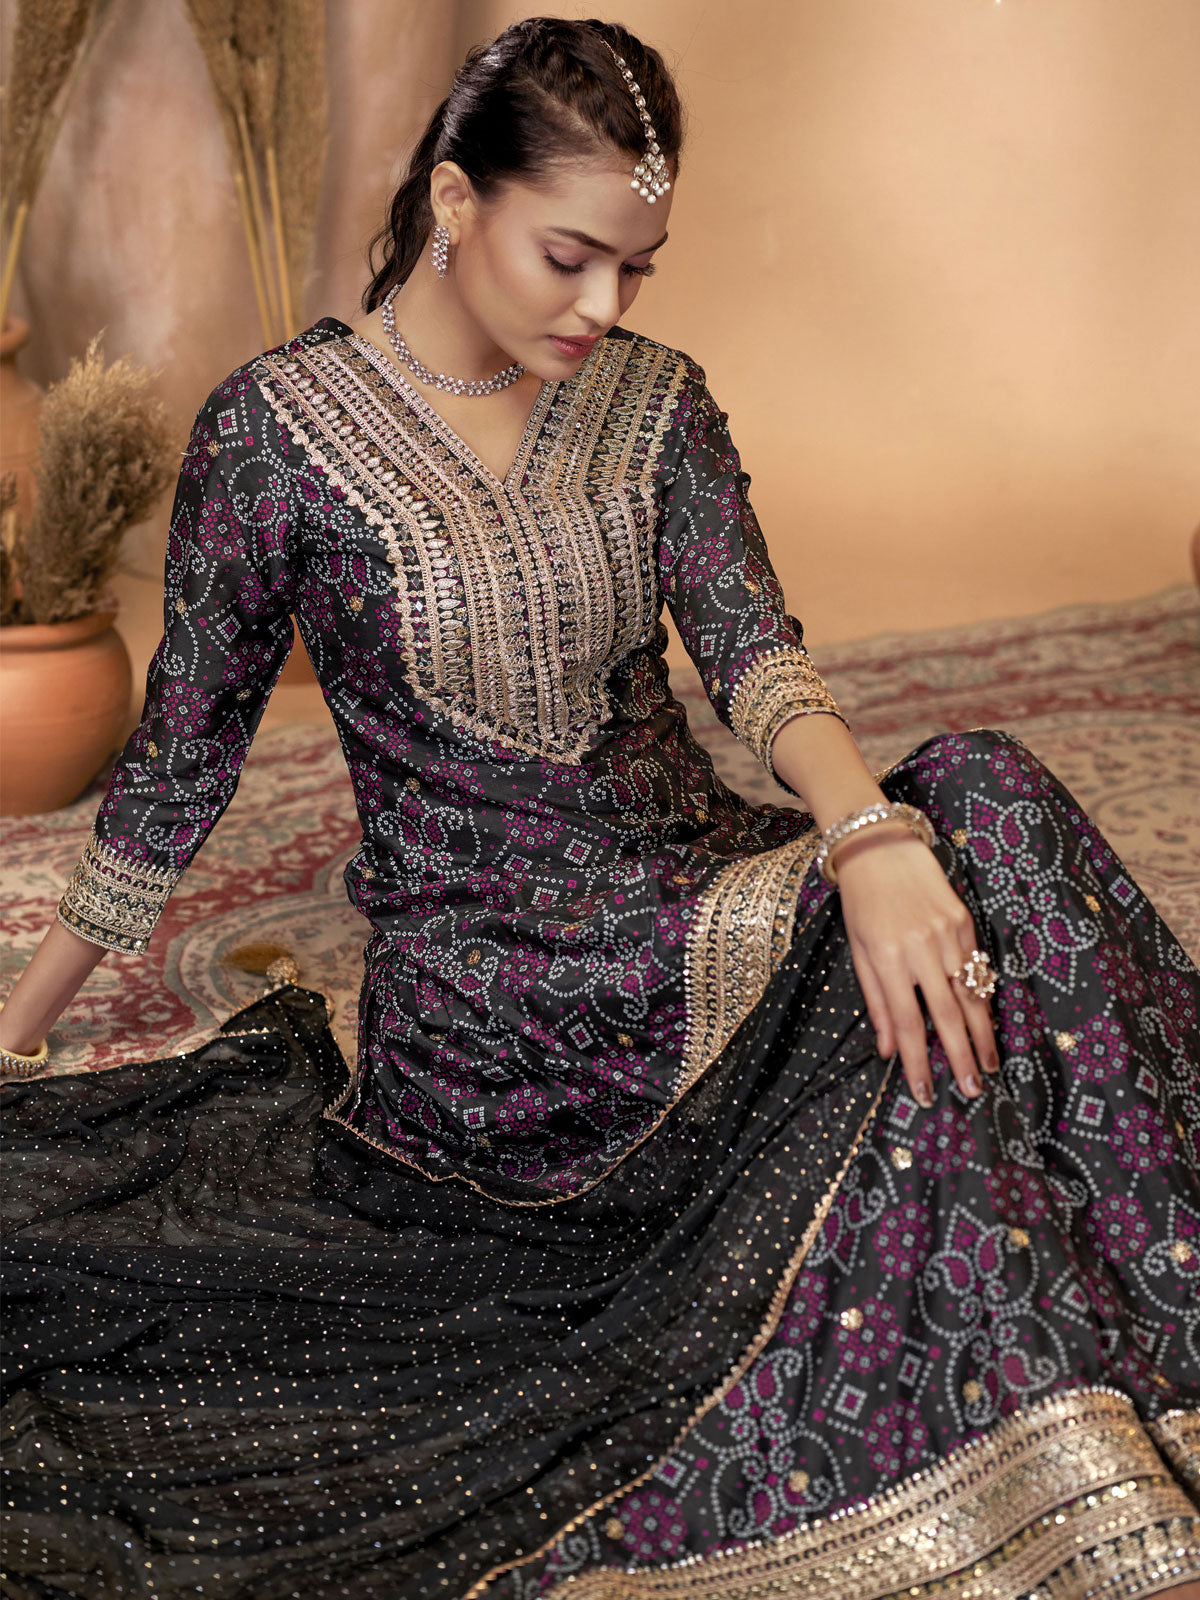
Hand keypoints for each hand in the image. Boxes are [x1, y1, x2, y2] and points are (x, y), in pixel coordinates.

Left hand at [832, 824, 999, 1104]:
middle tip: (972, 1090)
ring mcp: (947, 934)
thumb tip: (888, 1050)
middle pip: (947, 1015)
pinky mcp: (964, 921)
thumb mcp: (857, 951)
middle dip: (961, 1057)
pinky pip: (977, 968)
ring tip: (988, 1065)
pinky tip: (986, 1022)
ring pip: (971, 994)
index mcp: (887, 959)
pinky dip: (983, 998)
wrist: (880, 847)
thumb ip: (876, 1001)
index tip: (927, 1092)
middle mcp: (920, 948)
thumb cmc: (861, 903)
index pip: (909, 1023)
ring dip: (982, 1034)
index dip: (919, 1062)